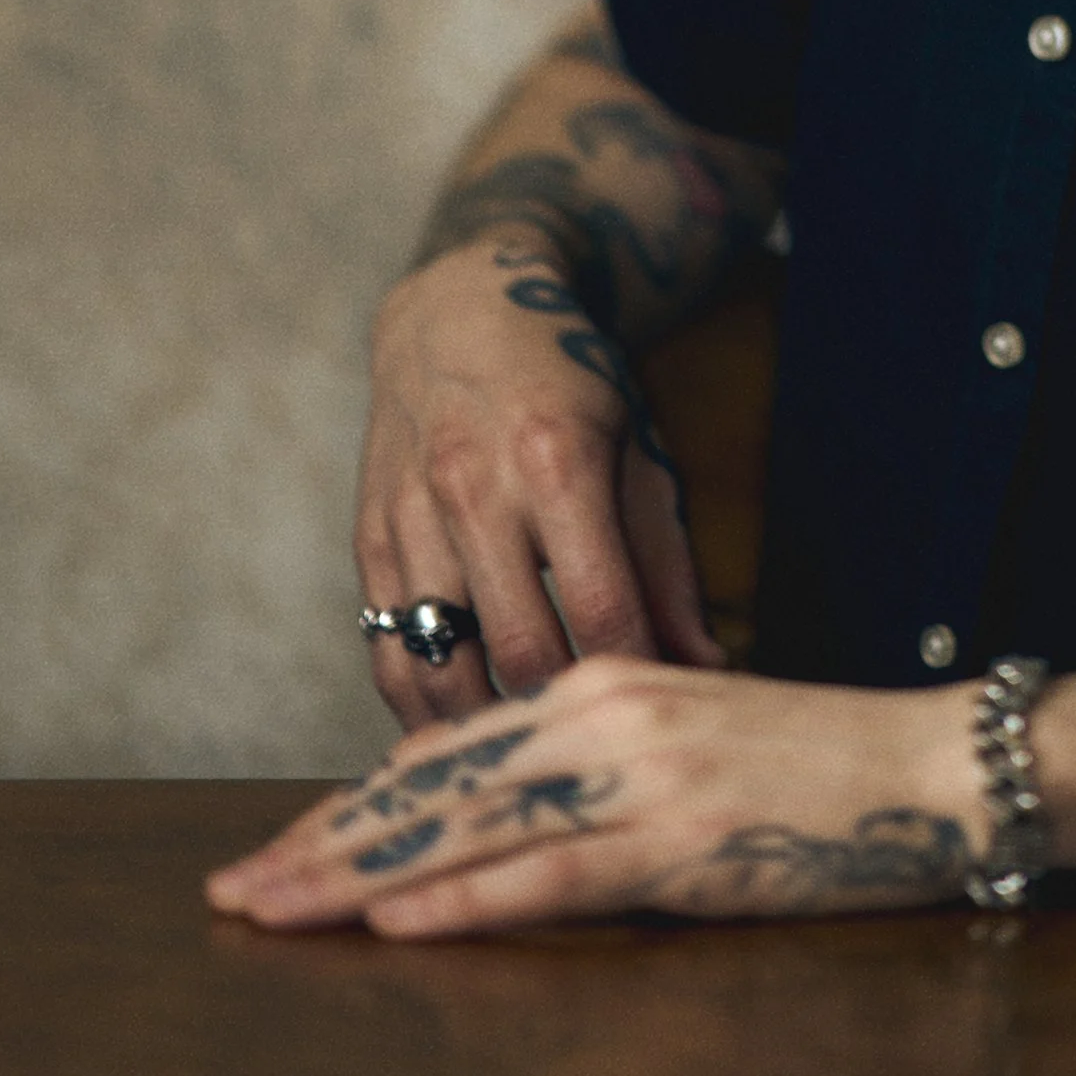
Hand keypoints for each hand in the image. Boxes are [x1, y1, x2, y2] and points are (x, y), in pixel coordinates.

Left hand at [207, 660, 981, 933]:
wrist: (923, 764)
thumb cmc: (807, 763)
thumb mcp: (681, 737)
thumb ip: (585, 763)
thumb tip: (484, 802)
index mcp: (603, 682)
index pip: (447, 749)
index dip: (353, 806)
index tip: (279, 850)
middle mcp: (604, 712)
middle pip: (435, 787)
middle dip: (324, 844)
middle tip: (234, 890)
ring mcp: (638, 775)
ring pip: (470, 827)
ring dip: (360, 875)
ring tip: (276, 909)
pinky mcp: (675, 838)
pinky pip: (550, 874)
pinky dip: (468, 900)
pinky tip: (401, 919)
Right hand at [357, 238, 723, 727]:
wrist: (461, 311)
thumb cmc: (569, 385)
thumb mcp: (638, 450)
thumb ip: (668, 565)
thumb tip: (706, 668)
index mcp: (558, 461)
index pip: (603, 609)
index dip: (637, 676)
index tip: (663, 719)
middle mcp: (476, 489)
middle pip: (520, 649)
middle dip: (566, 713)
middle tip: (601, 753)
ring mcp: (411, 516)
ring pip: (441, 667)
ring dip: (486, 729)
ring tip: (529, 764)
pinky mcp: (368, 538)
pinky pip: (387, 651)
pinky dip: (420, 708)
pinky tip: (457, 740)